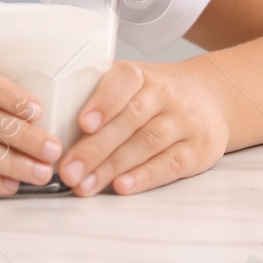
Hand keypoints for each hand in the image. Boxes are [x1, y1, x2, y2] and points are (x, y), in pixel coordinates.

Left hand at [55, 60, 228, 195]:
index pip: (124, 82)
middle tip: (67, 171)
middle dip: (95, 148)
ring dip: (112, 167)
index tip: (82, 123)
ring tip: (84, 185)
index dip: (104, 102)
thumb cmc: (155, 97)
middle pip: (129, 120)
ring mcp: (185, 122)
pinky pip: (170, 164)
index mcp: (142, 76)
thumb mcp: (133, 85)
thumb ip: (100, 101)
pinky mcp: (199, 150)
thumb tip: (51, 131)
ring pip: (146, 143)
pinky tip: (122, 187)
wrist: (212, 99)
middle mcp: (166, 95)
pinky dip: (144, 177)